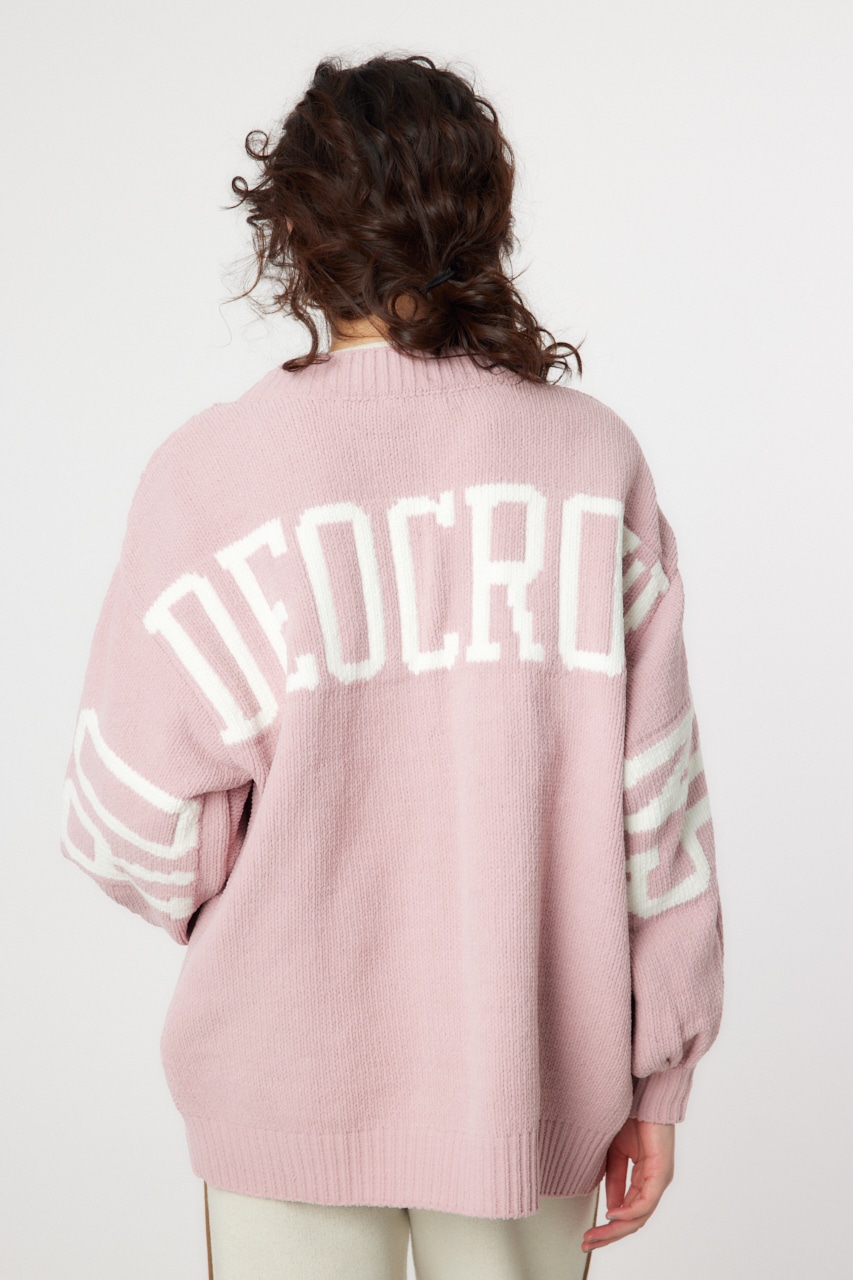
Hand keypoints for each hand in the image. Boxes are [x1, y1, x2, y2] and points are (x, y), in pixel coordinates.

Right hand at [581, 1118, 674, 1253]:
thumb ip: (614, 1179)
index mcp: (644, 1178)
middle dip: (608, 1235)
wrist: (643, 1093)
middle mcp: (654, 1182)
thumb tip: (610, 1206)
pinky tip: (612, 1214)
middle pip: (633, 1220)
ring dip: (615, 1229)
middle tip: (588, 1242)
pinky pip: (646, 1201)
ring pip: (639, 1216)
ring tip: (596, 1235)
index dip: (607, 1227)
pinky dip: (628, 1211)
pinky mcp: (661, 1172)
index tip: (588, 1235)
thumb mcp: (615, 1153)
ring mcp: (659, 1179)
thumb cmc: (632, 1116)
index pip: (628, 1211)